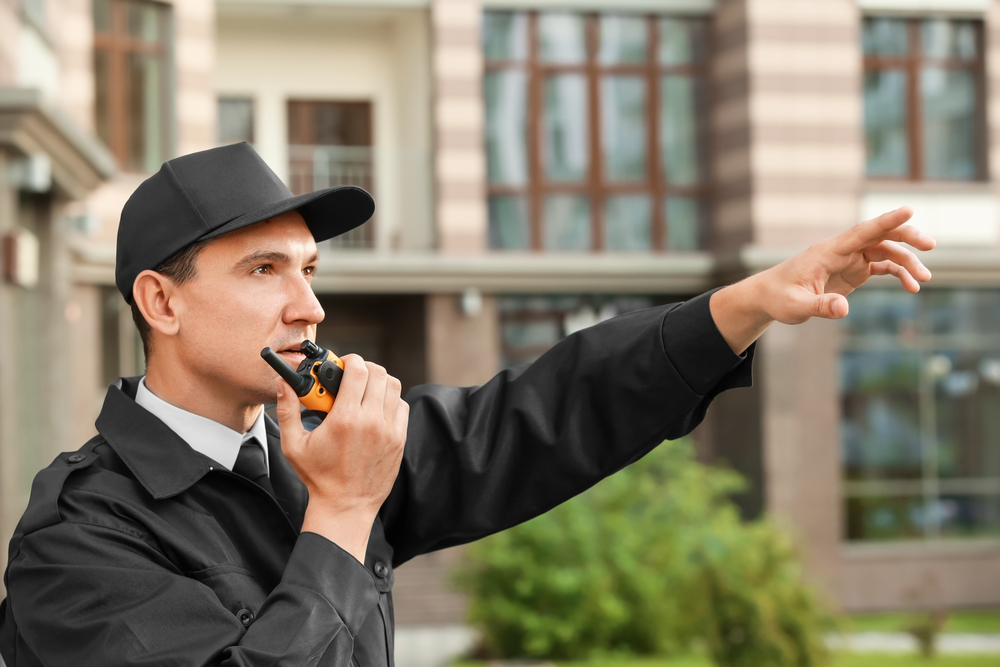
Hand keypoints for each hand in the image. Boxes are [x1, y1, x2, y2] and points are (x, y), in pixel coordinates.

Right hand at [274, 354, 408, 561]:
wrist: (346, 507)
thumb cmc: (319, 478)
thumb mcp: (294, 445)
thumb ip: (287, 410)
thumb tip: (283, 384)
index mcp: (346, 418)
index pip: (358, 370)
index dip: (350, 360)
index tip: (342, 365)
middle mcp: (372, 421)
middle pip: (379, 373)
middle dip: (364, 368)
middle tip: (351, 376)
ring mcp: (389, 430)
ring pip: (393, 387)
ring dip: (378, 382)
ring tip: (363, 391)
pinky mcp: (399, 440)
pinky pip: (401, 406)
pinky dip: (390, 400)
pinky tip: (375, 408)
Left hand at [711, 206, 936, 353]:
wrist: (769, 298)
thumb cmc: (779, 298)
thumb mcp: (795, 307)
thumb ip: (819, 307)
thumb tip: (844, 310)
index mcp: (827, 251)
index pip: (861, 231)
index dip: (885, 221)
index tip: (909, 209)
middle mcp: (841, 250)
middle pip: (879, 236)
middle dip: (906, 237)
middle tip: (931, 245)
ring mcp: (849, 259)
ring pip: (885, 251)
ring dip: (907, 262)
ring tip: (923, 281)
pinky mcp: (853, 270)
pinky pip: (882, 266)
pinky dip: (898, 273)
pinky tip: (912, 287)